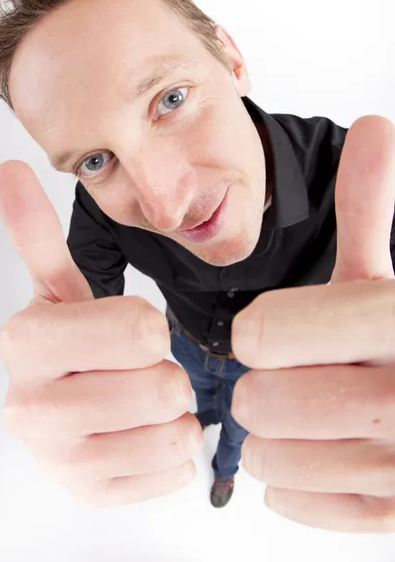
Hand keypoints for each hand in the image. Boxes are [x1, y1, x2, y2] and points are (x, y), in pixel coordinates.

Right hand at [0, 160, 201, 506]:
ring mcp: (61, 463)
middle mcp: (32, 409)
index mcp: (25, 344)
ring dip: (172, 412)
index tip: (130, 332)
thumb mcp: (60, 289)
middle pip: (162, 387)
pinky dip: (171, 451)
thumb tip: (9, 172)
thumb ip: (38, 236)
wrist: (63, 408)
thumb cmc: (74, 344)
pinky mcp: (92, 495)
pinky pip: (175, 472)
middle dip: (165, 373)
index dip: (149, 328)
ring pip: (175, 433)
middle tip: (138, 370)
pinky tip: (139, 435)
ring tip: (140, 401)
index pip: (140, 331)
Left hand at [231, 115, 394, 532]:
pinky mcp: (387, 513)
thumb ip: (373, 210)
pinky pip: (292, 500)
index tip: (271, 331)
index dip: (260, 330)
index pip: (265, 333)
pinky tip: (319, 453)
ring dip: (271, 434)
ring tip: (305, 415)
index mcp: (393, 323)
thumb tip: (376, 125)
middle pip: (258, 400)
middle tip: (289, 377)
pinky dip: (290, 479)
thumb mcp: (390, 278)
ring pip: (266, 457)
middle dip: (261, 386)